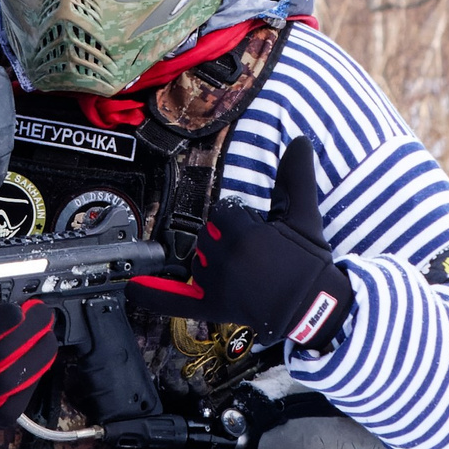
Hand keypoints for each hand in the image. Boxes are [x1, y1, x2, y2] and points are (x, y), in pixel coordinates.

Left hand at [129, 136, 352, 351]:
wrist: (314, 306)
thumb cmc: (309, 263)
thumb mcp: (305, 216)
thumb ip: (297, 177)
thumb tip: (300, 140)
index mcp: (242, 234)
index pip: (224, 213)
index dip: (244, 221)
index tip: (264, 235)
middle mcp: (222, 259)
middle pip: (208, 234)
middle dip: (229, 240)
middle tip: (259, 257)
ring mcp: (214, 285)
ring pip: (197, 260)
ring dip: (213, 262)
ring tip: (247, 273)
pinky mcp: (211, 307)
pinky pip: (173, 300)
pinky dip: (153, 295)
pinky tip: (134, 287)